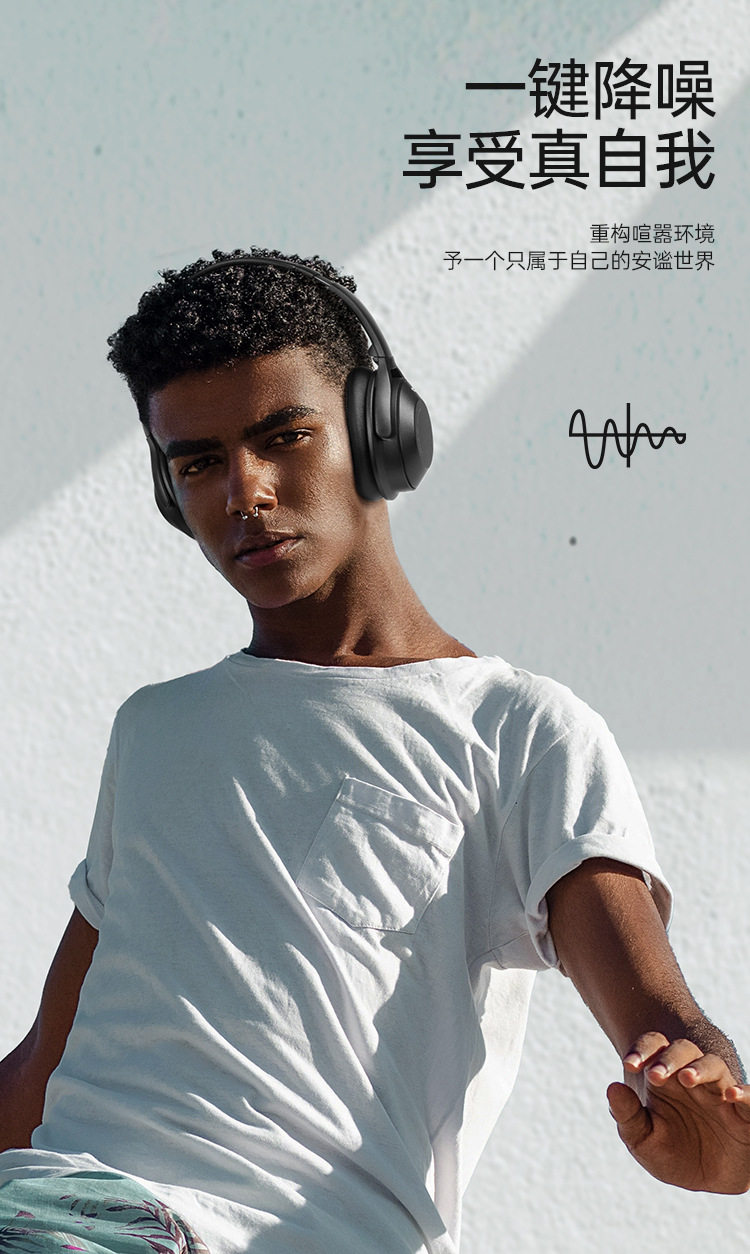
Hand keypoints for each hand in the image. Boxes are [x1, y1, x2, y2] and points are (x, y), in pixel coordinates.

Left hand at [607, 1032, 749, 1192]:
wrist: (704, 1178)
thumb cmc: (670, 1152)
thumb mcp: (642, 1139)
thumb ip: (627, 1115)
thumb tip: (612, 1088)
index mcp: (666, 1076)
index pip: (654, 1047)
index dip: (642, 1050)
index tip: (628, 1064)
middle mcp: (693, 1077)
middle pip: (683, 1051)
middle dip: (669, 1059)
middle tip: (655, 1075)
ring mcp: (719, 1092)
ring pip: (713, 1065)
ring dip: (700, 1068)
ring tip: (687, 1078)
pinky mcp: (745, 1114)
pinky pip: (749, 1097)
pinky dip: (744, 1092)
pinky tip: (732, 1095)